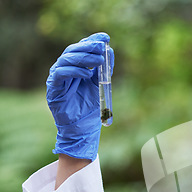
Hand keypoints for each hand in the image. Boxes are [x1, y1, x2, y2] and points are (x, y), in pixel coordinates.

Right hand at [47, 32, 113, 160]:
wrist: (82, 127)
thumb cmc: (89, 106)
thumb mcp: (100, 84)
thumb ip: (104, 69)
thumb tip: (110, 51)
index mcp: (76, 66)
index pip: (82, 48)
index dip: (92, 40)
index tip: (105, 37)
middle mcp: (65, 69)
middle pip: (73, 50)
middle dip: (88, 47)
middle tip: (102, 46)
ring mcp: (57, 77)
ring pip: (66, 59)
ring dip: (84, 58)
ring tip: (98, 61)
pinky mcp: (53, 88)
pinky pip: (61, 74)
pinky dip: (75, 72)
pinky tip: (87, 74)